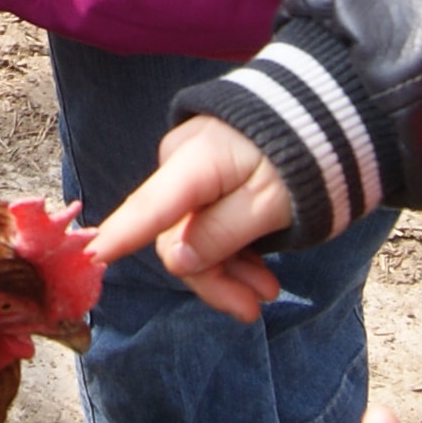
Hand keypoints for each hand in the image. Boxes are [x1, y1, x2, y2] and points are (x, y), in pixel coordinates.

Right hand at [84, 116, 290, 319]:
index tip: (89, 260)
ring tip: (267, 294)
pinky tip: (259, 273)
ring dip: (228, 270)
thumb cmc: (305, 157)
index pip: (147, 210)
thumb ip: (219, 235)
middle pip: (176, 236)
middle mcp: (181, 163)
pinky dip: (233, 250)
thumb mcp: (269, 205)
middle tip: (253, 308)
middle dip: (213, 276)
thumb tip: (176, 261)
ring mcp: (193, 168)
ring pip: (194, 235)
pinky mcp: (210, 176)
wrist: (332, 115)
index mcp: (193, 164)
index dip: (119, 238)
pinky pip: (208, 222)